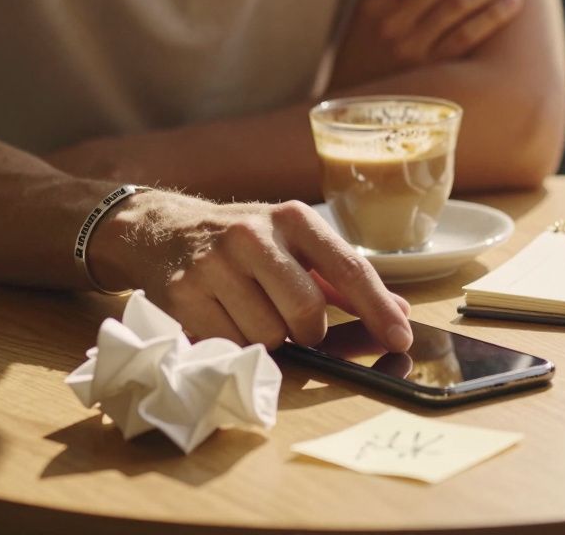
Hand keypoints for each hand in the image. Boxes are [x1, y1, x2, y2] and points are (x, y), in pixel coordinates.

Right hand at [92, 190, 411, 351]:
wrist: (162, 230)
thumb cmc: (243, 242)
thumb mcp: (293, 244)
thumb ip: (342, 278)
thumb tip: (399, 311)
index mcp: (294, 219)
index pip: (349, 268)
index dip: (379, 308)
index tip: (402, 336)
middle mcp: (255, 236)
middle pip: (307, 313)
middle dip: (309, 332)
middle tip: (295, 323)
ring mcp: (216, 264)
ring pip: (269, 336)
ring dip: (270, 340)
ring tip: (253, 313)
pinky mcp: (183, 293)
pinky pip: (231, 345)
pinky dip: (237, 344)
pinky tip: (226, 318)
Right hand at [331, 0, 530, 85]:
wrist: (349, 115)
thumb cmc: (363, 59)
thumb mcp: (363, 21)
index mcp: (373, 3)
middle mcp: (393, 23)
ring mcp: (413, 49)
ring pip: (461, 5)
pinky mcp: (432, 73)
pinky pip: (467, 38)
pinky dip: (493, 17)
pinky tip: (514, 3)